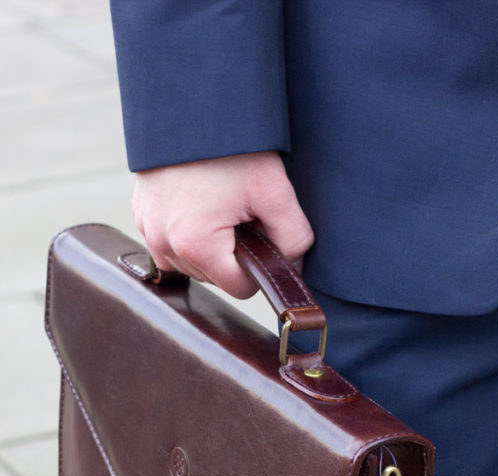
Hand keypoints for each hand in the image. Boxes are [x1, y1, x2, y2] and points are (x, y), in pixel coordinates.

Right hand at [132, 151, 314, 298]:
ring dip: (215, 246)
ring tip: (223, 205)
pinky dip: (193, 233)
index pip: (240, 289)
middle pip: (216, 277)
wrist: (192, 103)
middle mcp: (163, 244)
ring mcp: (147, 229)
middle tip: (243, 212)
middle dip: (237, 253)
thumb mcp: (275, 193)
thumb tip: (292, 268)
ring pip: (194, 265)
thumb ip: (294, 241)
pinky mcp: (141, 215)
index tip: (264, 234)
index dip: (261, 267)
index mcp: (195, 246)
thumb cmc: (232, 147)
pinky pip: (173, 244)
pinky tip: (206, 204)